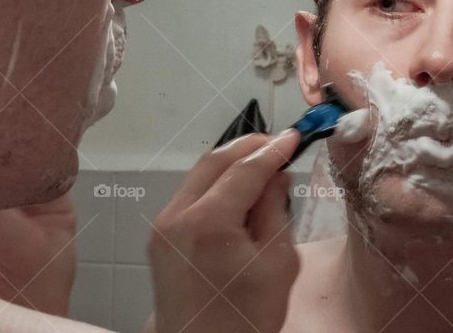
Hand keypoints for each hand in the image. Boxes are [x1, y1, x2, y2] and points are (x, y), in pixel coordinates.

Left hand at [147, 130, 300, 332]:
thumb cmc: (246, 317)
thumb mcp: (278, 265)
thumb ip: (275, 210)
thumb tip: (275, 174)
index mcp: (208, 223)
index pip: (243, 170)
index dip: (271, 150)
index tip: (294, 137)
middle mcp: (176, 215)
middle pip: (213, 162)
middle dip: (247, 147)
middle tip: (277, 144)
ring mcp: (162, 225)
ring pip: (197, 176)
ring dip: (229, 165)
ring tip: (261, 166)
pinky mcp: (158, 236)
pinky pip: (188, 196)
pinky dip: (213, 186)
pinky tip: (236, 192)